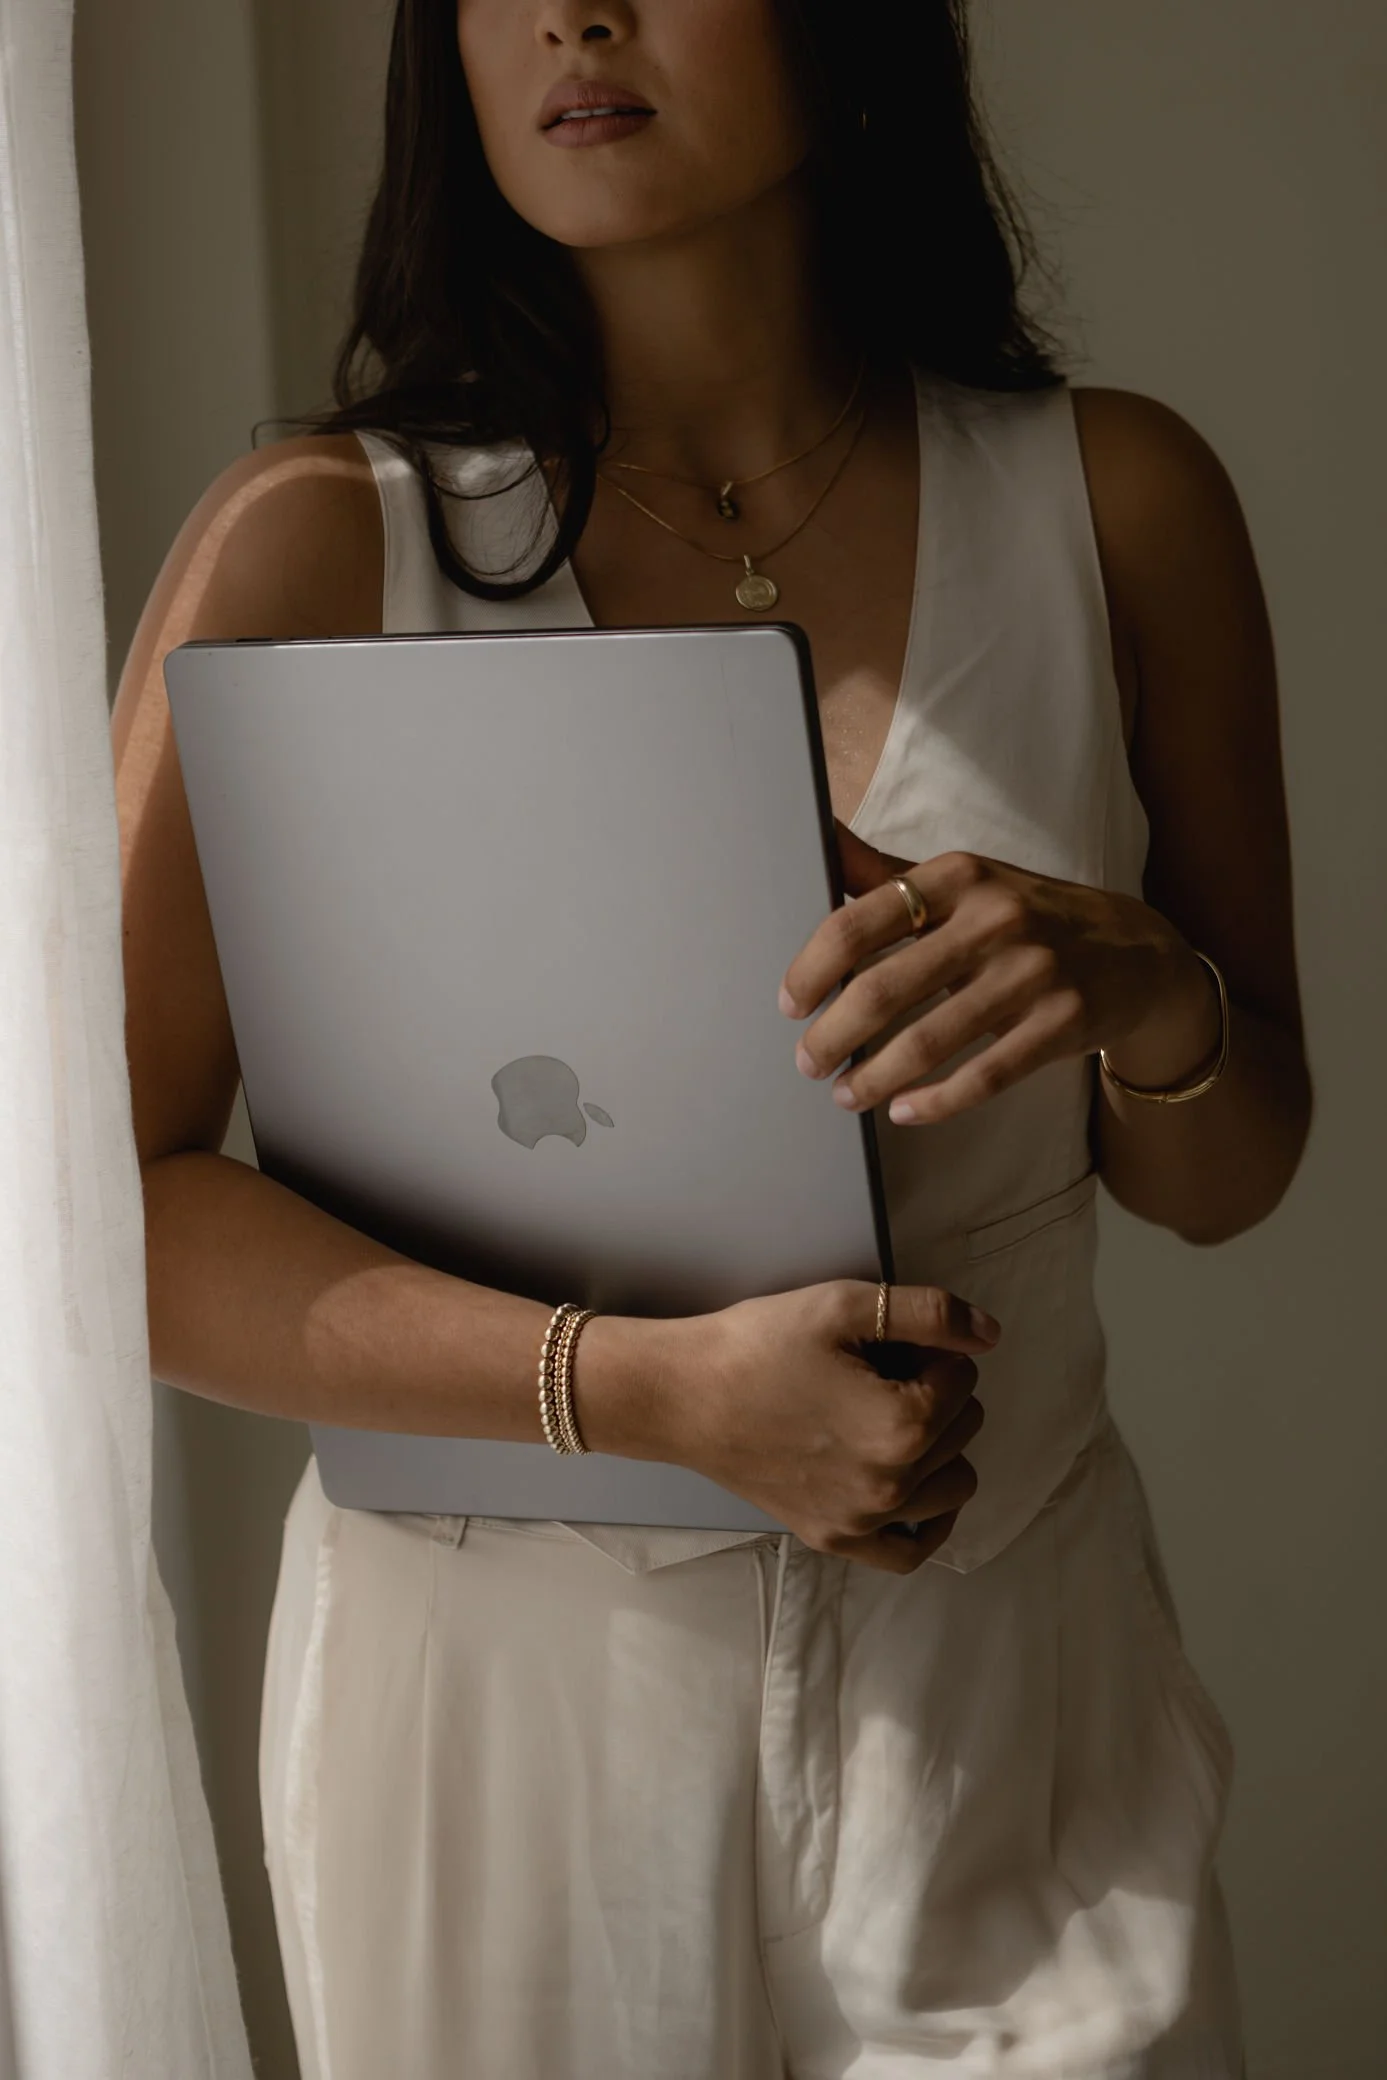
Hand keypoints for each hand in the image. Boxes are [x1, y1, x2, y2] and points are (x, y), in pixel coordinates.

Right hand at [653, 1280, 996, 1573]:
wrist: (684, 1396)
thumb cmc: (759, 1345)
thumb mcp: (844, 1305)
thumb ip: (929, 1313)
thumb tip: (989, 1334)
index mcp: (903, 1426)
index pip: (962, 1378)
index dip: (929, 1349)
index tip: (884, 1343)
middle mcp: (893, 1486)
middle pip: (964, 1428)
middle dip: (935, 1393)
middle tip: (877, 1372)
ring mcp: (864, 1520)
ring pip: (953, 1485)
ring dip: (939, 1447)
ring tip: (888, 1416)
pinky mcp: (835, 1537)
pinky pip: (911, 1550)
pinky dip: (929, 1521)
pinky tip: (919, 1487)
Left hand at [779, 824, 1223, 1125]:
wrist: (1138, 952)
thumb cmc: (1028, 918)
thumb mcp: (967, 883)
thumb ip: (890, 875)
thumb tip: (818, 835)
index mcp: (958, 875)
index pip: (859, 921)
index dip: (812, 969)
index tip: (790, 1004)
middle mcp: (995, 917)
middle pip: (882, 989)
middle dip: (831, 1036)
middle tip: (808, 1062)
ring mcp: (1033, 973)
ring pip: (926, 1043)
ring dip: (872, 1078)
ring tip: (845, 1093)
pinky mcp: (1062, 1024)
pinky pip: (982, 1077)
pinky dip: (933, 1102)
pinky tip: (903, 1111)